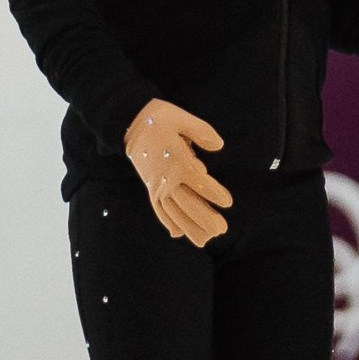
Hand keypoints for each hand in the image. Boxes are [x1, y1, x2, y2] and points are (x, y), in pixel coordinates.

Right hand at [123, 98, 232, 249]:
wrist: (130, 122)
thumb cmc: (161, 118)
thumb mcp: (183, 118)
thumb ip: (202, 133)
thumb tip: (219, 146)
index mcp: (177, 161)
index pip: (199, 183)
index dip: (214, 193)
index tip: (228, 202)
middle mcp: (166, 177)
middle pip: (187, 203)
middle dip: (205, 218)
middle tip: (221, 230)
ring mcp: (156, 184)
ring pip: (173, 212)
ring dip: (188, 227)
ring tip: (204, 241)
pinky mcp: (149, 187)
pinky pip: (158, 209)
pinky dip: (167, 222)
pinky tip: (176, 233)